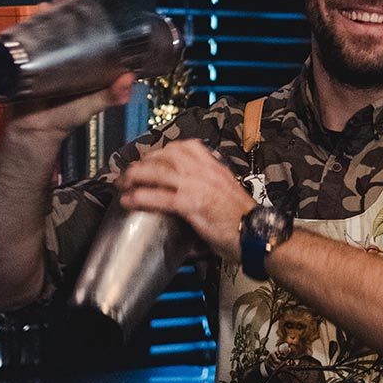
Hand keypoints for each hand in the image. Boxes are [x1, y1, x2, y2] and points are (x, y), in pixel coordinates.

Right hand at [2, 0, 134, 142]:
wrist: (34, 134)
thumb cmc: (63, 117)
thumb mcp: (91, 105)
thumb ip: (110, 95)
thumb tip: (129, 80)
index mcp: (77, 56)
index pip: (80, 24)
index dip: (82, 7)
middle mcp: (56, 51)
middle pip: (58, 18)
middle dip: (62, 1)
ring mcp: (36, 54)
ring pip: (38, 26)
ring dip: (41, 13)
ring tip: (47, 6)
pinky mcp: (18, 63)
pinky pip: (18, 43)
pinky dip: (19, 32)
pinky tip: (24, 25)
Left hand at [116, 139, 255, 262]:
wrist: (259, 235)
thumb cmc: (243, 221)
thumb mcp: (226, 193)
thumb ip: (208, 187)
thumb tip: (187, 194)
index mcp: (215, 167)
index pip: (185, 147)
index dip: (161, 151)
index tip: (148, 159)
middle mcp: (207, 171)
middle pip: (167, 156)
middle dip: (143, 162)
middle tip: (129, 173)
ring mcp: (200, 186)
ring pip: (160, 172)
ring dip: (136, 176)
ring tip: (122, 184)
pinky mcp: (195, 205)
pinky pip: (162, 197)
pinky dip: (141, 197)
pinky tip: (129, 201)